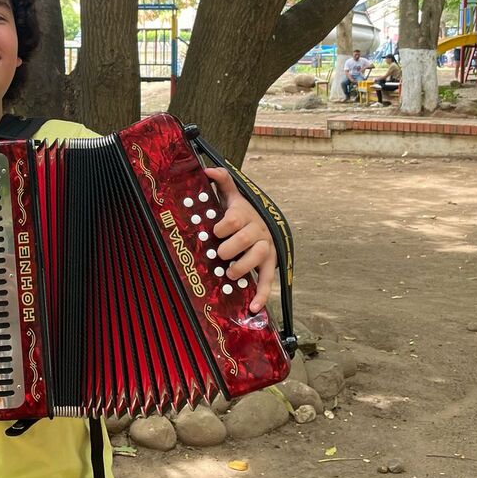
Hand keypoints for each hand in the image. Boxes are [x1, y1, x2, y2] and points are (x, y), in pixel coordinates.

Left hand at [205, 166, 276, 313]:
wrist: (264, 224)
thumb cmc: (240, 212)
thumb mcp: (232, 196)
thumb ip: (222, 181)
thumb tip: (206, 169)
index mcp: (244, 215)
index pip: (233, 220)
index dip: (223, 226)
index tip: (215, 230)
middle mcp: (257, 231)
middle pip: (245, 240)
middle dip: (230, 249)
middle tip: (219, 254)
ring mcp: (264, 248)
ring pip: (257, 259)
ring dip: (243, 267)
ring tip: (230, 273)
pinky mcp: (269, 264)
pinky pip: (268, 280)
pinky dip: (262, 295)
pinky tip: (254, 308)